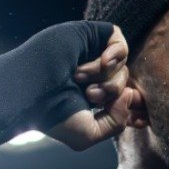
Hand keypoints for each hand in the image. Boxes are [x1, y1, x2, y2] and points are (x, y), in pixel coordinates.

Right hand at [46, 25, 143, 149]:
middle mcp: (92, 75)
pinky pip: (119, 42)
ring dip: (105, 77)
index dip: (134, 106)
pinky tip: (100, 62)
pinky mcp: (88, 35)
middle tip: (88, 95)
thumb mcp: (89, 134)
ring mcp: (90, 53)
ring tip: (78, 79)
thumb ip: (117, 122)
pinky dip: (114, 55)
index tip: (139, 120)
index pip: (125, 98)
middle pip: (125, 82)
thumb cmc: (52, 115)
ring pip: (122, 64)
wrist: (29, 90)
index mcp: (91, 97)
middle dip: (111, 92)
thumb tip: (129, 95)